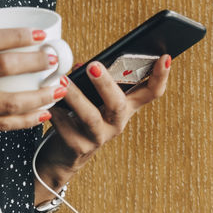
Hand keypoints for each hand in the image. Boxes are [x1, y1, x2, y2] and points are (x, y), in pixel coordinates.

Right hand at [0, 28, 67, 141]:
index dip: (19, 36)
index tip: (40, 36)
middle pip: (5, 69)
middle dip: (37, 63)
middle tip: (55, 59)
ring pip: (11, 102)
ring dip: (41, 95)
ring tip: (59, 88)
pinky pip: (3, 124)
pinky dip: (27, 119)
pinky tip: (43, 112)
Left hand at [40, 55, 172, 177]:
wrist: (62, 155)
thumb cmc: (78, 117)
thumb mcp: (90, 97)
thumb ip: (89, 78)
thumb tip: (81, 64)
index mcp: (124, 107)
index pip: (150, 92)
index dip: (160, 77)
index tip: (165, 57)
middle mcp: (116, 123)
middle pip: (119, 104)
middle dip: (107, 84)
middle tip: (93, 65)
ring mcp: (99, 137)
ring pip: (91, 117)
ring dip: (76, 97)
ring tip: (62, 81)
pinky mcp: (79, 147)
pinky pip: (66, 128)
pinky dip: (55, 113)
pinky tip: (47, 103)